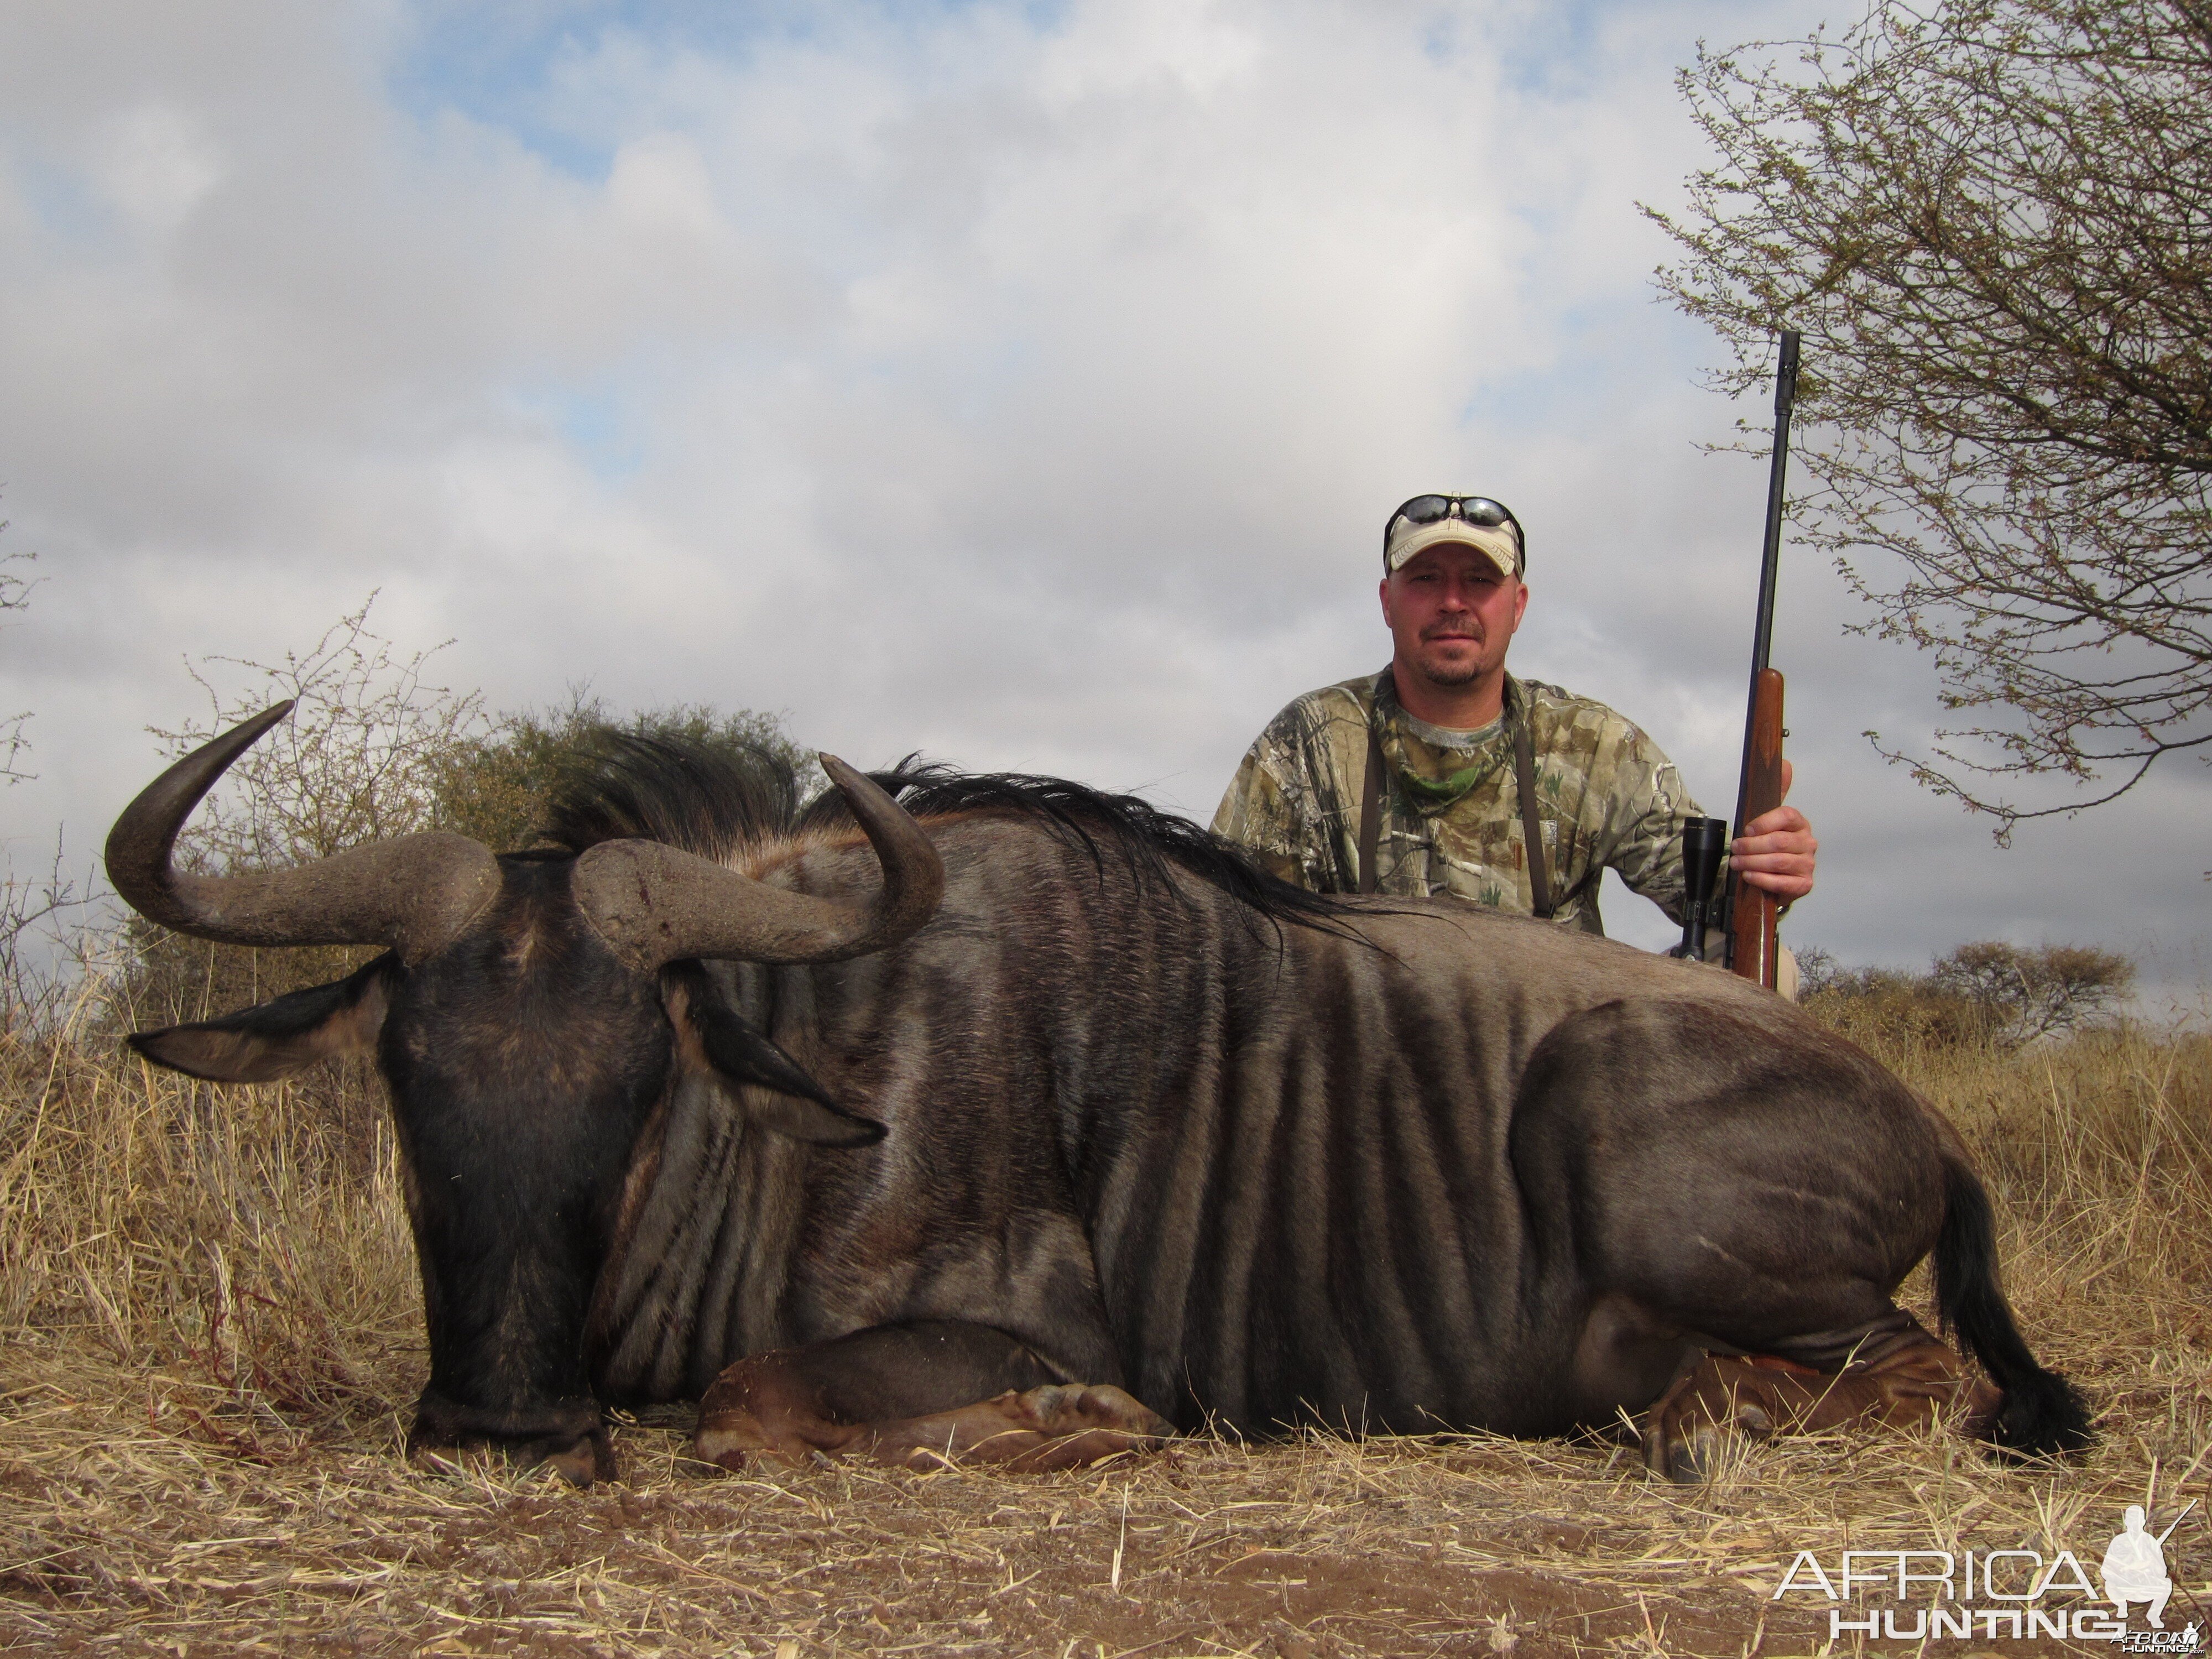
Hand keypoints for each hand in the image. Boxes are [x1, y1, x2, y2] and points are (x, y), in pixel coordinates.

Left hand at [1731, 759, 1815, 901]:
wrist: (1778, 877)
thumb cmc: (1771, 847)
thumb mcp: (1769, 819)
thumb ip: (1775, 793)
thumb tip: (1785, 763)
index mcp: (1799, 824)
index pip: (1786, 816)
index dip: (1764, 822)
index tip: (1747, 829)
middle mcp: (1807, 842)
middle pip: (1779, 841)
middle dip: (1752, 845)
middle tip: (1735, 848)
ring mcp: (1808, 864)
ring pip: (1779, 861)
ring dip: (1753, 862)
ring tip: (1737, 863)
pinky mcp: (1804, 884)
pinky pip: (1783, 883)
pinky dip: (1763, 879)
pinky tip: (1750, 876)